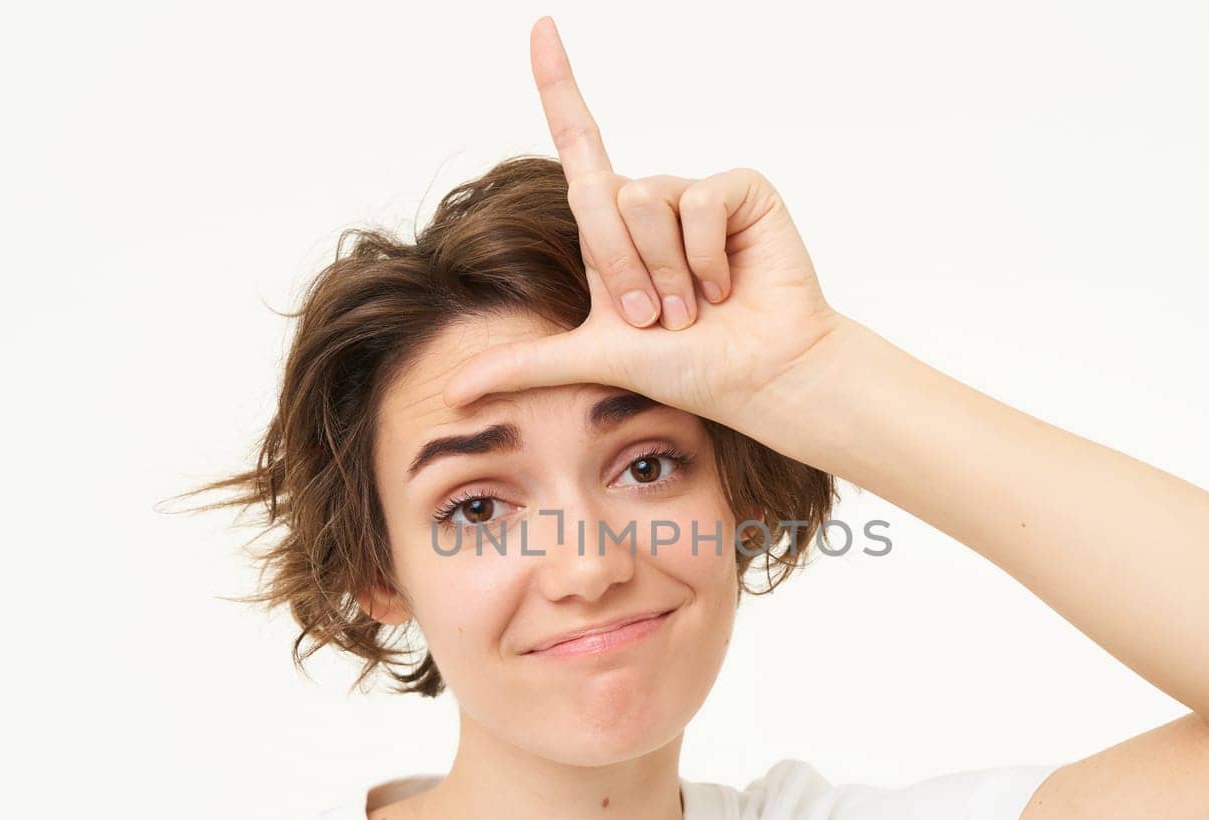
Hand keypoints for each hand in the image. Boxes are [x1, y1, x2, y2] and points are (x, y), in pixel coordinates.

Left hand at [442, 16, 845, 430]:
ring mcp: (696, 192)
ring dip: (665, 270)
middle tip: (656, 320)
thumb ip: (523, 365)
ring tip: (695, 307)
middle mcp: (651, 201)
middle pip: (598, 198)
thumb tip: (453, 393)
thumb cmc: (687, 370)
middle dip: (621, 271)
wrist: (755, 378)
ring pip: (644, 200)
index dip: (558, 85)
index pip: (579, 143)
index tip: (540, 28)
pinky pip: (697, 198)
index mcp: (613, 230)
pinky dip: (705, 256)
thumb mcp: (591, 360)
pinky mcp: (739, 189)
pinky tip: (729, 284)